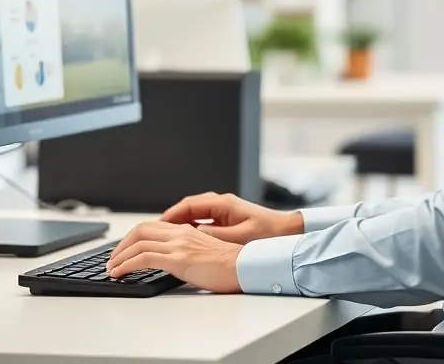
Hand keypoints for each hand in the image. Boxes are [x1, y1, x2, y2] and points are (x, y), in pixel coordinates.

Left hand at [106, 220, 242, 292]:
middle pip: (140, 230)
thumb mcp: (203, 253)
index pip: (151, 227)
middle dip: (121, 245)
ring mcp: (179, 244)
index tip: (123, 251)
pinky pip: (144, 258)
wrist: (244, 267)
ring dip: (119, 256)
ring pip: (138, 242)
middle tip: (112, 260)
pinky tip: (119, 273)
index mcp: (186, 230)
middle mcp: (180, 233)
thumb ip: (186, 252)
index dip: (132, 237)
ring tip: (111, 269)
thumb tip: (170, 263)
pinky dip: (126, 264)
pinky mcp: (179, 258)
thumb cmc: (229, 266)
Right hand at [160, 192, 302, 244]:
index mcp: (223, 204)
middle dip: (170, 219)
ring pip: (194, 214)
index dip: (170, 215)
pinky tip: (184, 240)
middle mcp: (221, 204)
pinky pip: (202, 220)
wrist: (288, 232)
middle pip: (188, 208)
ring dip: (179, 224)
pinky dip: (190, 227)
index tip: (157, 226)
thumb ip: (214, 236)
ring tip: (164, 237)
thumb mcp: (239, 237)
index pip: (188, 205)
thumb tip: (191, 235)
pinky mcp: (227, 219)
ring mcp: (224, 211)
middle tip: (154, 232)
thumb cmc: (268, 233)